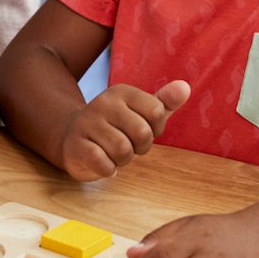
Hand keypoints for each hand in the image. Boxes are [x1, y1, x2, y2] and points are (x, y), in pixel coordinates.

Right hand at [59, 80, 188, 180]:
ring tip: (112, 153)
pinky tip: (101, 162)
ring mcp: (87, 123)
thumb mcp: (141, 113)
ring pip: (123, 150)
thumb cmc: (116, 128)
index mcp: (122, 91)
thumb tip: (186, 87)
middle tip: (126, 144)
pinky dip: (108, 169)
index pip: (157, 112)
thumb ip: (165, 102)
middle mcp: (103, 102)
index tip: (141, 130)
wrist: (72, 138)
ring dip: (122, 160)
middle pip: (142, 133)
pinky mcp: (75, 145)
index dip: (155, 129)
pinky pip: (104, 163)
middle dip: (139, 148)